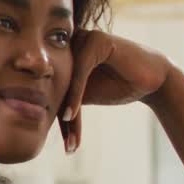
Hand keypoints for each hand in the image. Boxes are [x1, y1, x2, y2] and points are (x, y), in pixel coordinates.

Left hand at [59, 30, 172, 153]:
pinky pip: (79, 71)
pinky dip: (75, 95)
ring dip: (64, 109)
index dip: (52, 114)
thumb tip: (30, 115)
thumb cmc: (117, 85)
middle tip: (64, 144)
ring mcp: (83, 38)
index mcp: (63, 52)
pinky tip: (71, 115)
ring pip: (65, 79)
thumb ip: (61, 98)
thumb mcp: (83, 95)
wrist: (153, 80)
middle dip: (56, 115)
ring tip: (68, 136)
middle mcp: (70, 42)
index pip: (50, 86)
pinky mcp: (97, 41)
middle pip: (55, 83)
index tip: (60, 142)